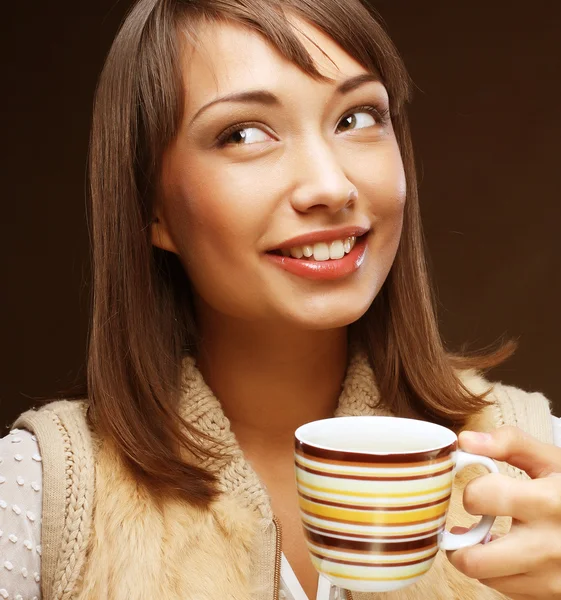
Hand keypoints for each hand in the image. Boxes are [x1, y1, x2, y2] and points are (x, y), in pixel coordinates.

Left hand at [446, 426, 560, 599]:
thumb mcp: (551, 460)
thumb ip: (509, 443)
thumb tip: (465, 441)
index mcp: (546, 502)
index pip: (479, 498)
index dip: (471, 492)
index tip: (478, 492)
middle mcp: (549, 545)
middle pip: (474, 561)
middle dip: (457, 544)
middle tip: (460, 530)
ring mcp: (553, 576)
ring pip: (488, 580)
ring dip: (480, 559)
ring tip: (487, 539)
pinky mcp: (556, 594)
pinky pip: (510, 591)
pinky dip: (501, 573)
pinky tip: (509, 553)